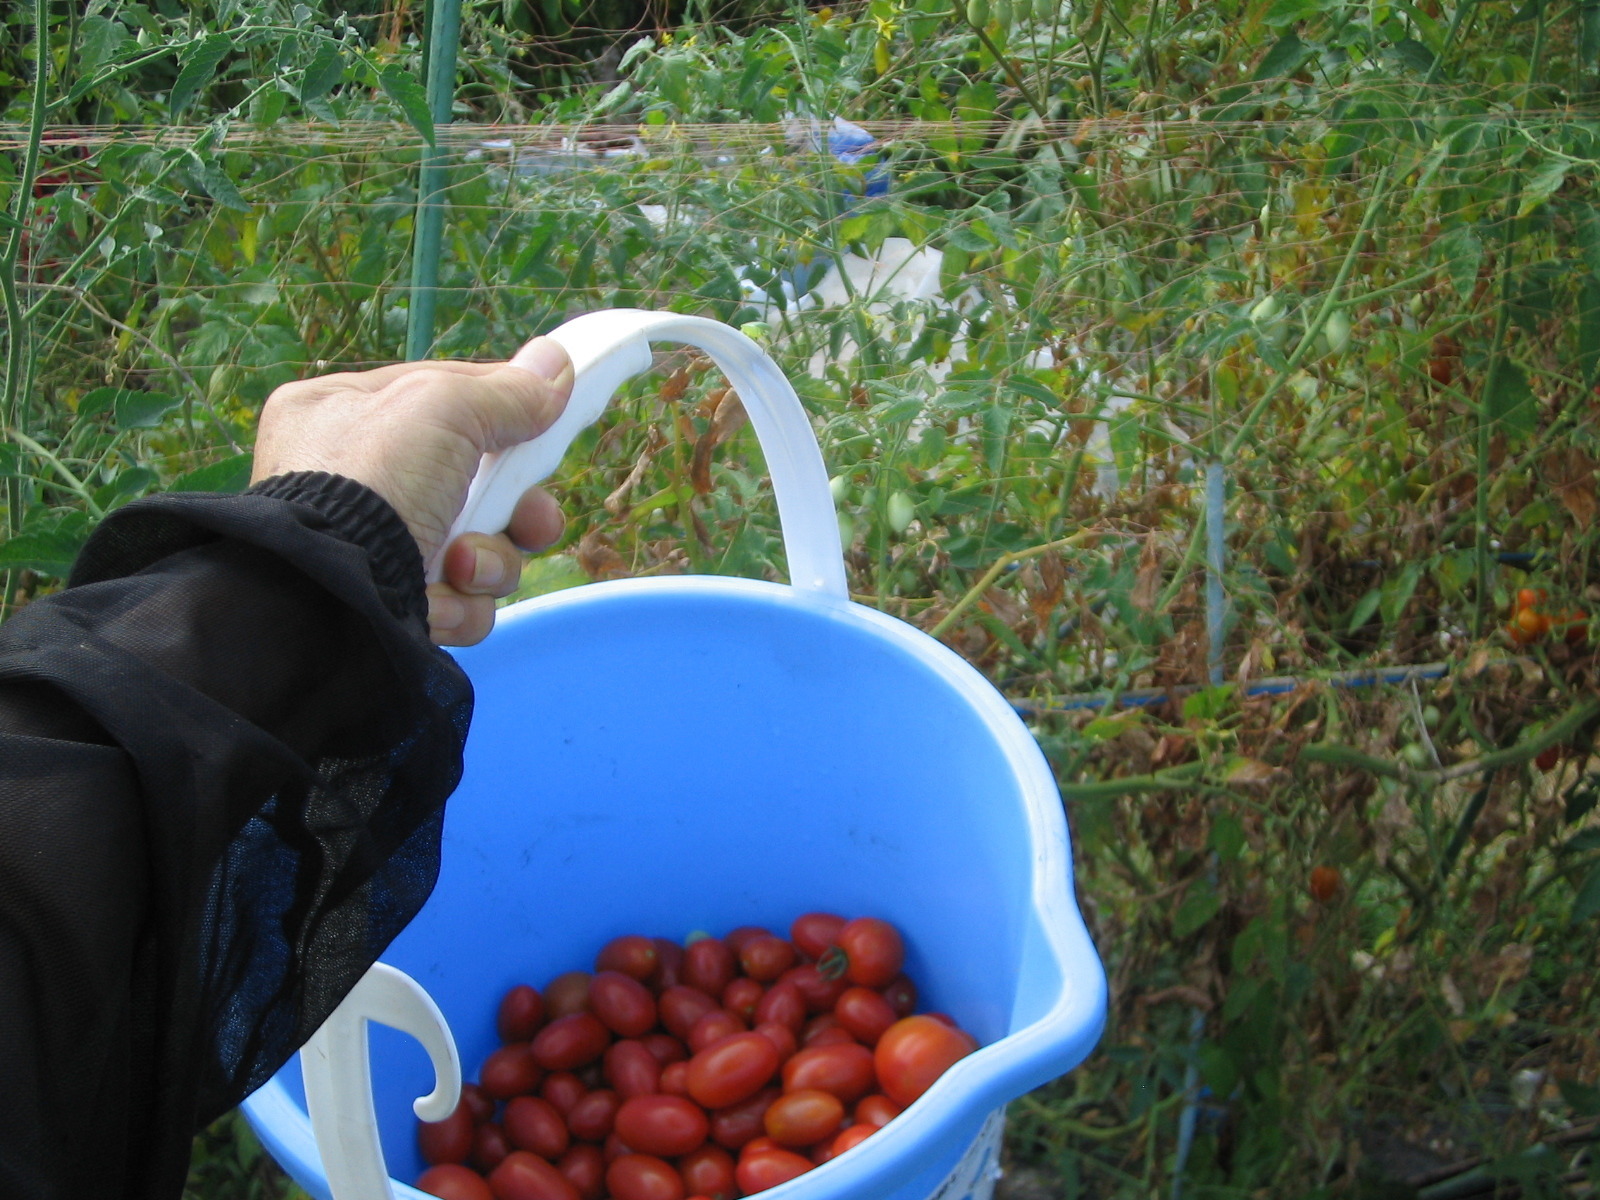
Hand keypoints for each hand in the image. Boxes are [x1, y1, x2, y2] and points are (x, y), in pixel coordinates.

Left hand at [250, 339, 573, 645]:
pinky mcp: (391, 604)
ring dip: (489, 562)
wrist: (329, 591)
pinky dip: (459, 606)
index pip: (443, 400)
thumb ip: (508, 390)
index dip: (501, 411)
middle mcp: (354, 481)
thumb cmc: (374, 479)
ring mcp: (372, 548)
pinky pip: (459, 602)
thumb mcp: (444, 408)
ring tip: (462, 568)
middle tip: (528, 521)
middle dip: (514, 509)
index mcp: (343, 414)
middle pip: (475, 484)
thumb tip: (558, 362)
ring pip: (478, 550)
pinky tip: (435, 602)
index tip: (549, 419)